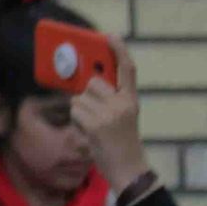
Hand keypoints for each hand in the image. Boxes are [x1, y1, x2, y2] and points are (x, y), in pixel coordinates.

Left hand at [71, 35, 150, 196]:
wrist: (129, 169)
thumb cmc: (121, 142)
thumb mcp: (122, 117)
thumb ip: (111, 99)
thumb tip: (89, 81)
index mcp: (132, 100)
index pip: (128, 70)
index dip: (119, 50)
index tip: (110, 36)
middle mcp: (123, 103)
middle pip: (92, 83)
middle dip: (87, 96)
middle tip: (96, 115)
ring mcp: (110, 113)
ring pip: (79, 98)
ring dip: (81, 111)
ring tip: (94, 127)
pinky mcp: (96, 124)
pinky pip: (75, 111)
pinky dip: (78, 122)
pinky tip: (90, 134)